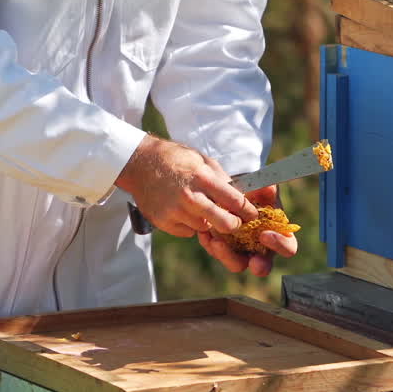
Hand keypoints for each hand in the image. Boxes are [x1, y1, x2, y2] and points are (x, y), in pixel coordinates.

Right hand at [115, 135, 257, 237]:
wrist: (140, 164)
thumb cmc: (175, 159)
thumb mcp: (202, 161)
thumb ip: (222, 179)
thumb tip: (243, 196)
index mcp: (202, 178)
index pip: (235, 201)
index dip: (248, 210)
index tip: (252, 214)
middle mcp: (189, 196)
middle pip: (224, 224)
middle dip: (233, 225)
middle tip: (233, 222)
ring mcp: (175, 211)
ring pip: (205, 228)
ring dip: (207, 222)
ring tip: (199, 207)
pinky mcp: (163, 222)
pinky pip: (188, 232)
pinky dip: (190, 225)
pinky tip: (183, 210)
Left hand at [197, 185, 297, 276]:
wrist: (235, 192)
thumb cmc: (256, 192)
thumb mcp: (262, 188)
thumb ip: (266, 188)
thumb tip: (269, 187)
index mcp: (279, 236)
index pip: (288, 247)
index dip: (280, 244)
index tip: (265, 234)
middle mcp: (262, 249)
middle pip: (263, 266)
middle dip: (259, 266)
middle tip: (253, 262)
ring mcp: (243, 252)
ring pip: (237, 264)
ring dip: (227, 256)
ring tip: (217, 242)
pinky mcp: (225, 249)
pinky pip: (218, 252)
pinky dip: (211, 243)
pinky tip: (205, 232)